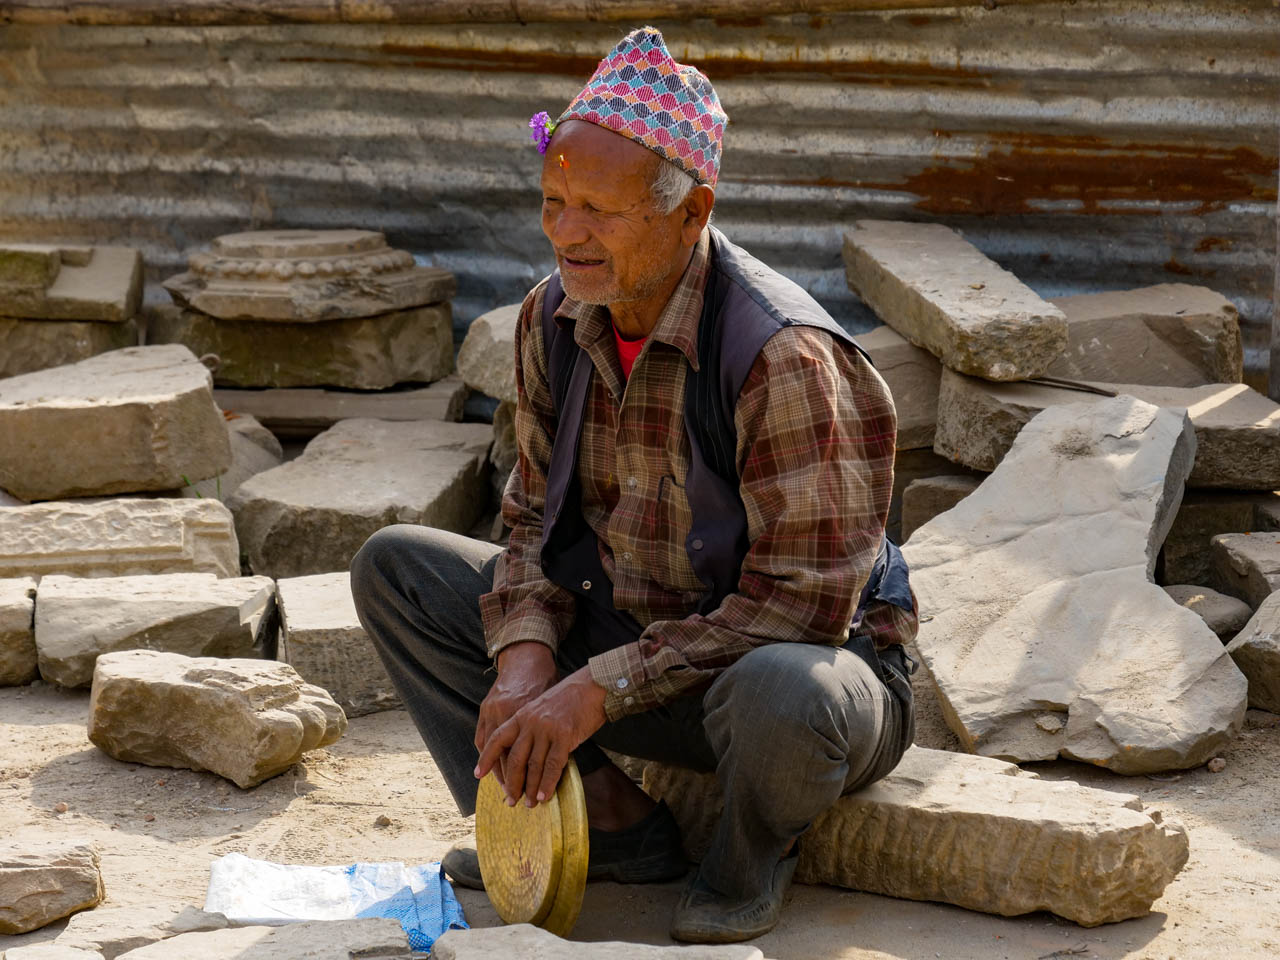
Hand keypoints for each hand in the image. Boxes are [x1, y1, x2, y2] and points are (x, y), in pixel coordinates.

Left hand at [474, 666, 606, 807]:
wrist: (593, 685)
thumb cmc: (571, 698)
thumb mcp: (541, 707)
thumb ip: (531, 727)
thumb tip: (527, 757)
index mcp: (522, 715)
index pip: (498, 739)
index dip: (487, 758)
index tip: (478, 774)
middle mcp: (531, 722)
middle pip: (515, 758)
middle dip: (512, 783)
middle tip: (510, 800)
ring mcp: (547, 729)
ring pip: (533, 765)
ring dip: (530, 788)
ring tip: (529, 803)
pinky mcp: (564, 735)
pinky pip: (553, 765)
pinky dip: (547, 783)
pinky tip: (544, 796)